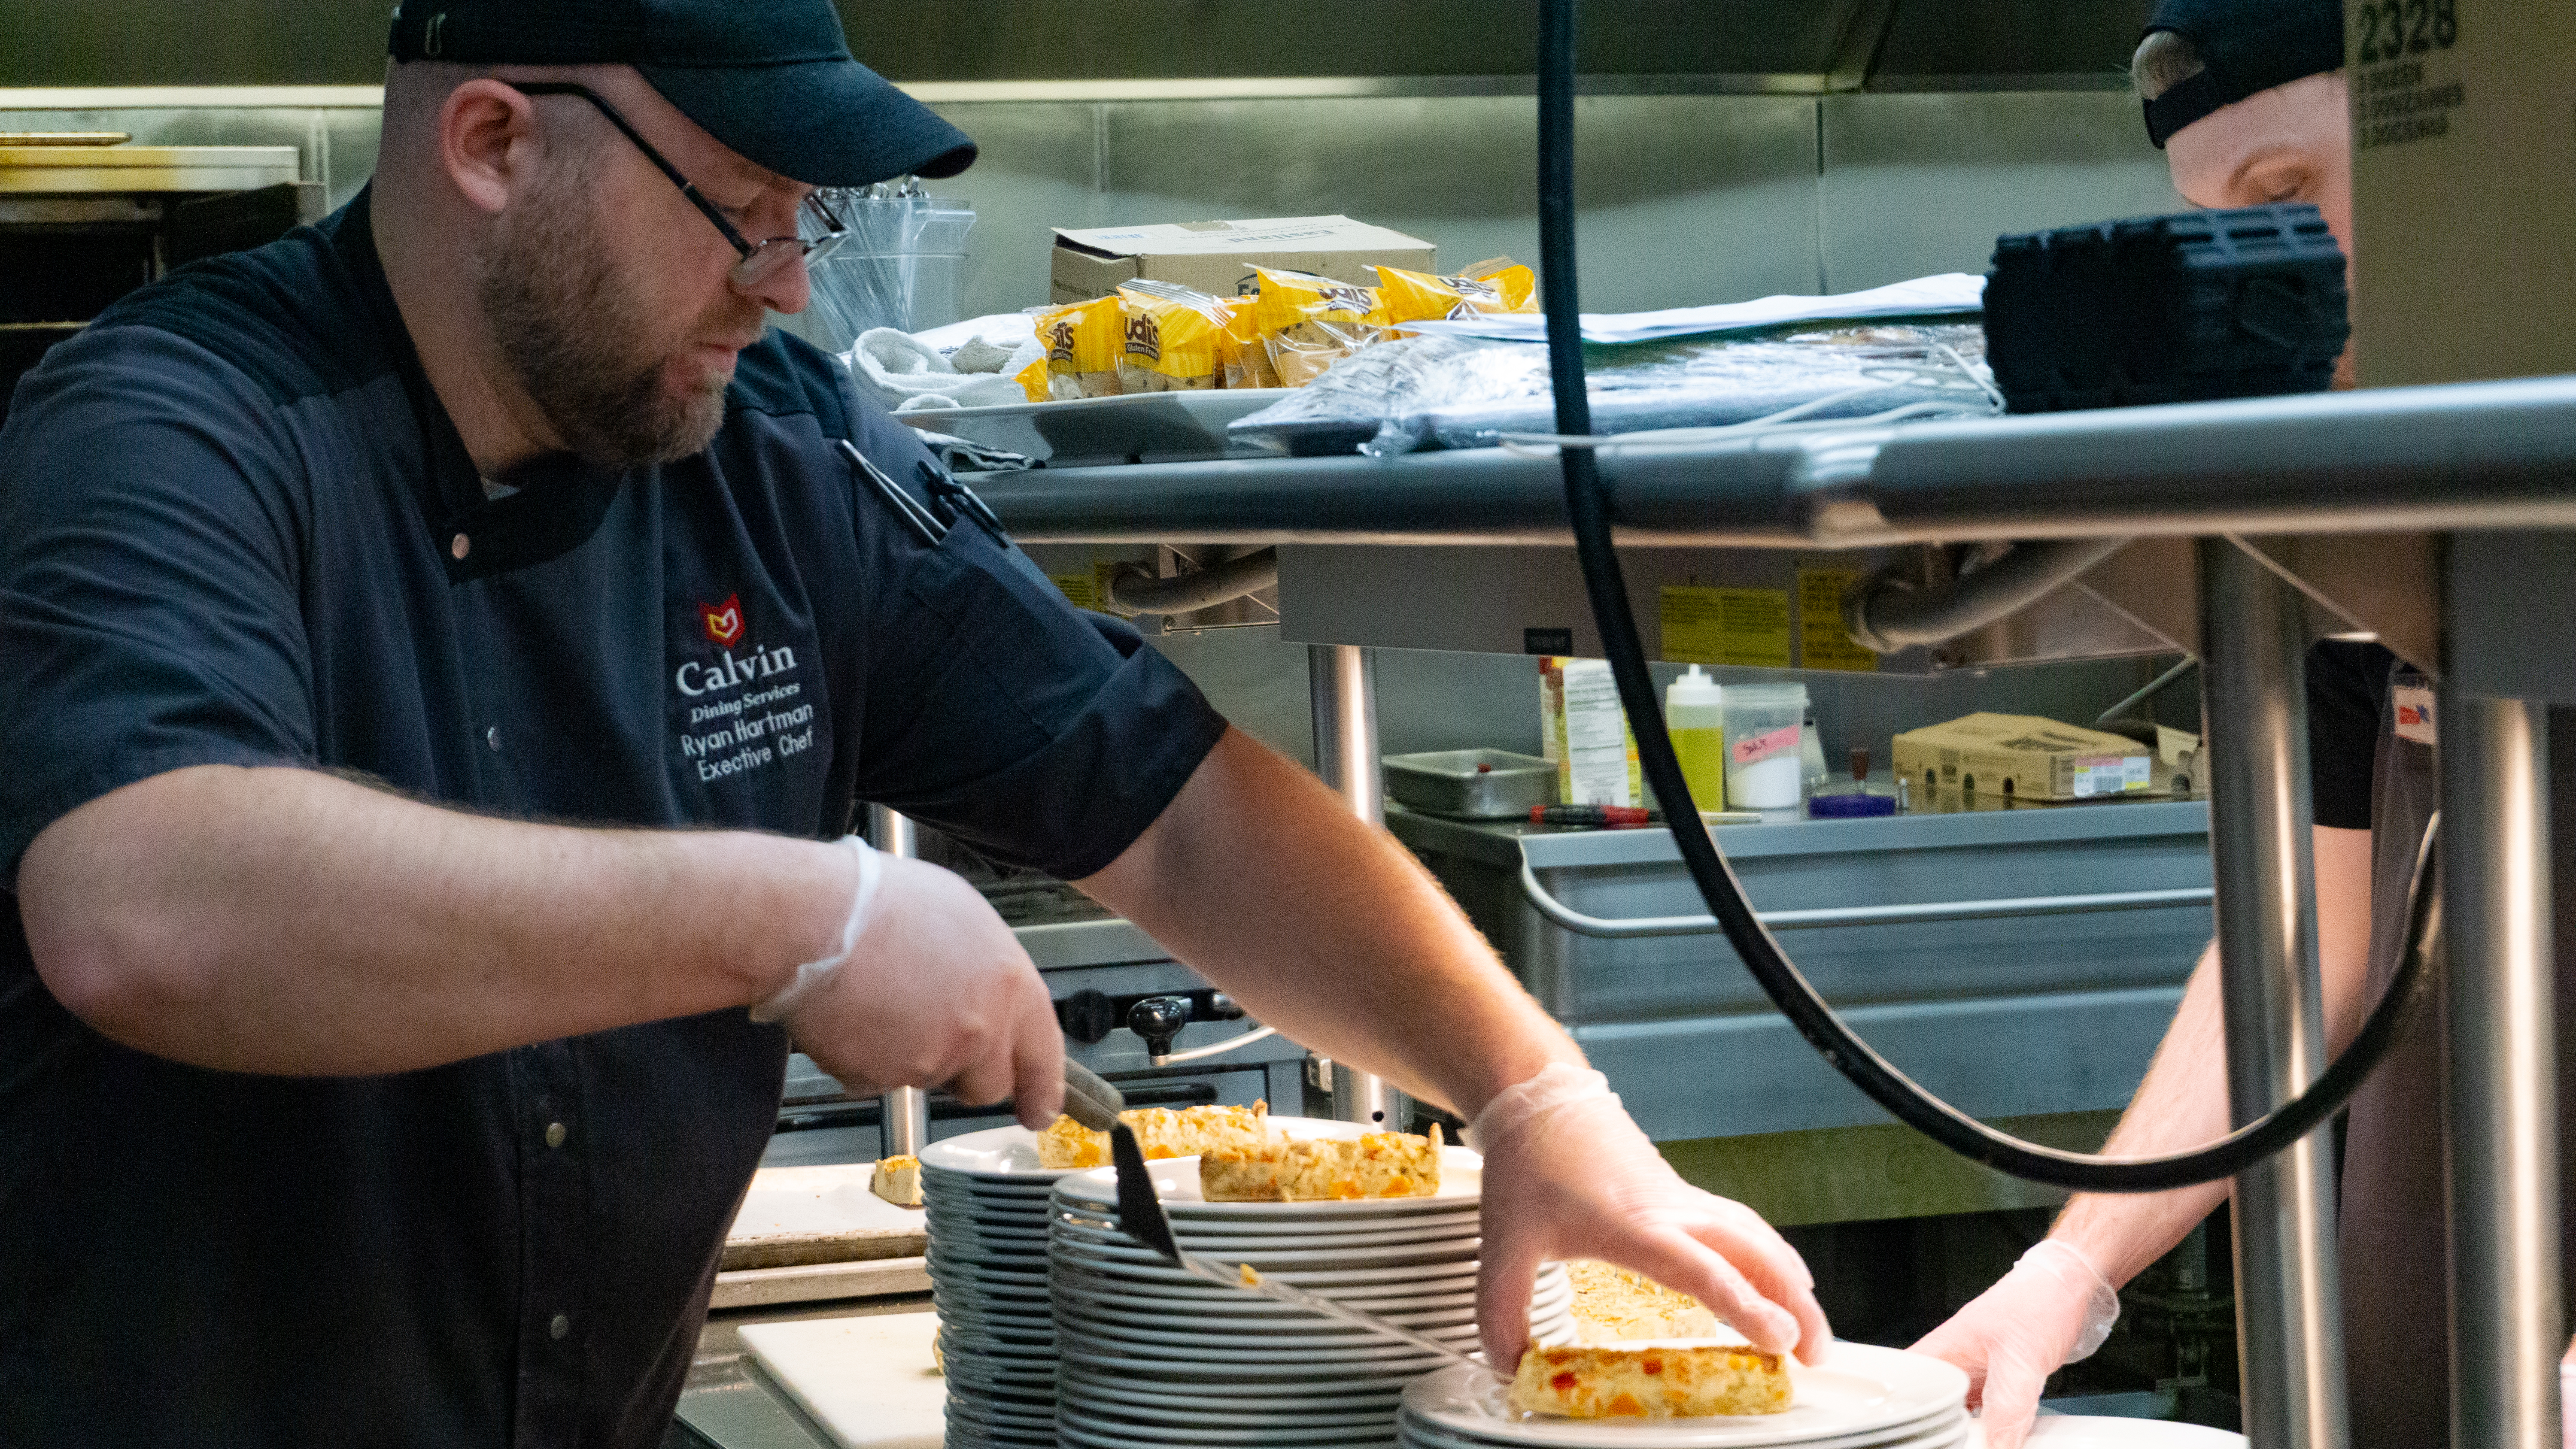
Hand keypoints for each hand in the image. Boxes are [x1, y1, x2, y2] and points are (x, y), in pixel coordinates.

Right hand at [780, 851, 1063, 1127]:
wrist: (814, 920)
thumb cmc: (880, 902)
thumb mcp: (963, 917)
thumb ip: (989, 971)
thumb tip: (990, 993)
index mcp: (1008, 985)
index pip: (1043, 1055)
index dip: (1042, 1089)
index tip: (1040, 1110)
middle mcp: (979, 1029)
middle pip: (987, 1083)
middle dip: (965, 1070)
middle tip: (929, 1027)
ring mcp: (930, 1059)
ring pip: (928, 1078)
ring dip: (910, 1054)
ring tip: (881, 998)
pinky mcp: (881, 1079)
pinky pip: (879, 1080)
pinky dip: (867, 1058)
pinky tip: (855, 1014)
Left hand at [1470, 1064, 1830, 1370]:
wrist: (1539, 1101)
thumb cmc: (1528, 1164)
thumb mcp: (1502, 1243)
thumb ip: (1501, 1311)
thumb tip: (1509, 1367)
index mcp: (1628, 1223)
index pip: (1696, 1267)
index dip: (1741, 1303)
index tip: (1777, 1336)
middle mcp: (1667, 1209)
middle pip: (1749, 1252)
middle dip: (1792, 1304)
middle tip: (1816, 1354)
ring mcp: (1681, 1200)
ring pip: (1753, 1237)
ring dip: (1789, 1283)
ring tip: (1810, 1333)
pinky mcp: (1683, 1196)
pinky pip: (1741, 1227)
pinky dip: (1772, 1257)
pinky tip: (1786, 1282)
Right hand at [1910, 1239, 2118, 1448]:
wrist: (2074, 1288)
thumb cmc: (2039, 1299)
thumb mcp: (2020, 1358)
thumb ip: (2008, 1406)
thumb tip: (1997, 1445)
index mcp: (1943, 1349)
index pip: (1905, 1384)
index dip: (1905, 1411)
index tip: (1918, 1435)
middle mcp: (1957, 1364)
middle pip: (1935, 1407)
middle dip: (1945, 1430)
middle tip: (1961, 1442)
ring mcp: (1980, 1375)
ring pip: (1963, 1414)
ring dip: (1972, 1431)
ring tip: (1981, 1442)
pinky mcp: (2003, 1385)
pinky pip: (1991, 1415)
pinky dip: (1996, 1430)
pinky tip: (2006, 1438)